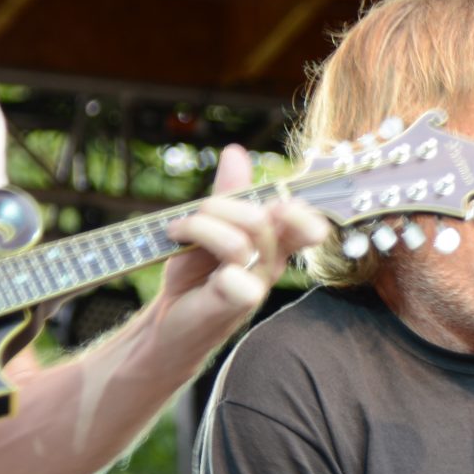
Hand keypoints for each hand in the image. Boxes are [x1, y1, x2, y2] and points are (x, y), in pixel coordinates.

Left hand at [155, 145, 330, 329]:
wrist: (166, 321)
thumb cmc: (194, 276)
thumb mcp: (209, 226)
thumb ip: (228, 193)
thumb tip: (236, 153)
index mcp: (275, 243)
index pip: (308, 221)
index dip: (297, 208)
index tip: (268, 202)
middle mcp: (273, 262)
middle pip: (263, 217)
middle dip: (219, 206)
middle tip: (194, 214)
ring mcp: (257, 284)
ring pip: (243, 239)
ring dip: (200, 225)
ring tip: (177, 230)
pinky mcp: (237, 303)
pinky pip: (234, 273)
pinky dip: (200, 245)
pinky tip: (179, 253)